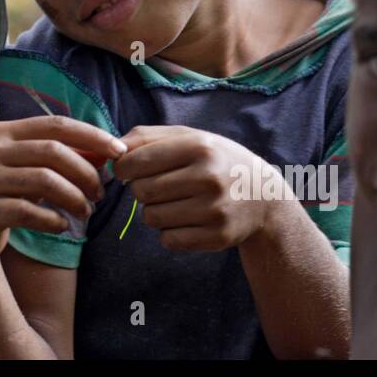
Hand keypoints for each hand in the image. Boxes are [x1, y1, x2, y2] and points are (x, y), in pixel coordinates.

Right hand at [0, 116, 126, 275]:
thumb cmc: (2, 193)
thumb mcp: (27, 168)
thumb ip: (61, 157)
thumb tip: (107, 151)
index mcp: (5, 132)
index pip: (56, 125)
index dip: (91, 136)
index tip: (119, 150)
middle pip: (53, 151)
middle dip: (85, 172)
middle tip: (100, 193)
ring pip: (44, 180)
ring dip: (74, 198)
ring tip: (85, 211)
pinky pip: (28, 211)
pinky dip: (52, 219)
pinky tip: (62, 226)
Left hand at [113, 125, 286, 251]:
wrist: (264, 197)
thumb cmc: (216, 161)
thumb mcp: (189, 138)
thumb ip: (147, 137)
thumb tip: (112, 150)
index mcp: (199, 146)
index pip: (136, 161)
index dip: (123, 168)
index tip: (128, 170)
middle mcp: (208, 177)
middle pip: (141, 191)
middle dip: (142, 190)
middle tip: (159, 186)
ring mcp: (214, 209)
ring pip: (151, 217)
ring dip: (155, 211)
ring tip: (175, 202)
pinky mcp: (217, 237)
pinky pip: (168, 240)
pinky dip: (169, 232)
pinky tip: (187, 220)